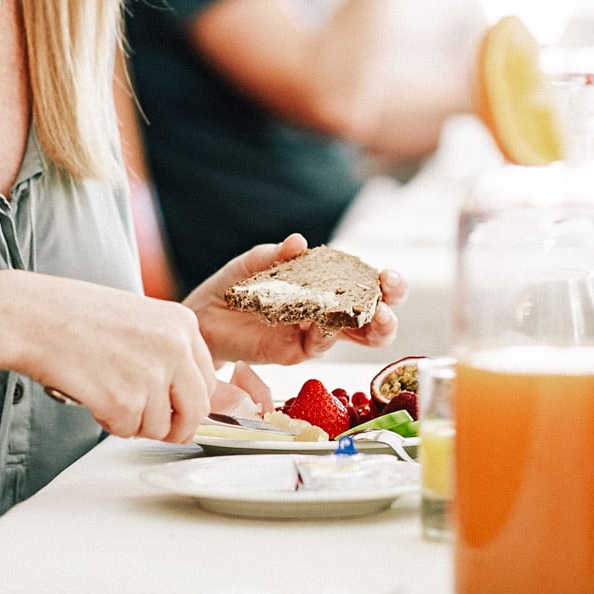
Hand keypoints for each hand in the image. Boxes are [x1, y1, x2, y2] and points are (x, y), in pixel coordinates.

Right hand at [6, 276, 216, 443]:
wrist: (30, 317)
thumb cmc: (75, 316)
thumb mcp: (139, 321)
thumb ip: (168, 352)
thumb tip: (189, 399)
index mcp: (183, 323)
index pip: (208, 380)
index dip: (186, 400)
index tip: (168, 403)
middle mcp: (175, 347)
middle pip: (196, 411)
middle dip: (172, 424)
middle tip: (142, 416)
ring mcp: (152, 374)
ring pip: (161, 427)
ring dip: (134, 421)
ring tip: (105, 391)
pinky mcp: (125, 400)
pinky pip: (128, 431)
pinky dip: (109, 422)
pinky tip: (92, 395)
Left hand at [184, 234, 408, 365]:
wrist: (203, 317)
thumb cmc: (234, 287)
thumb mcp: (253, 264)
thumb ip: (275, 255)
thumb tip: (299, 242)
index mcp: (325, 286)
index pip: (365, 286)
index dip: (385, 285)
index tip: (390, 278)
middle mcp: (326, 312)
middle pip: (370, 317)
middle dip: (388, 309)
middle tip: (389, 298)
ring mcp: (312, 334)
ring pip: (352, 337)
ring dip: (370, 329)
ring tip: (378, 318)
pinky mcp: (293, 352)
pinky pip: (317, 345)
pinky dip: (326, 335)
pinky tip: (327, 325)